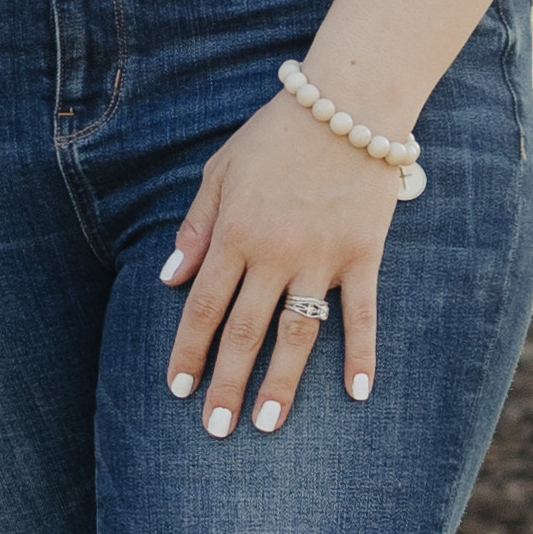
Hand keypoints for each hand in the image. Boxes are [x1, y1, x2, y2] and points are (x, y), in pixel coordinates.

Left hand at [161, 99, 404, 437]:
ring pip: (297, 335)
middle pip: (245, 333)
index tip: (177, 390)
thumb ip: (196, 227)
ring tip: (269, 425)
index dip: (188, 352)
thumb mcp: (221, 171)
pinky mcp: (363, 255)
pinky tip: (357, 394)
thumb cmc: (276, 135)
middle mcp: (274, 254)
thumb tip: (169, 279)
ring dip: (282, 384)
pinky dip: (361, 355)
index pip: (203, 308)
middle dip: (227, 384)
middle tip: (216, 431)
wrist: (348, 102)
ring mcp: (321, 258)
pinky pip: (362, 315)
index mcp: (234, 234)